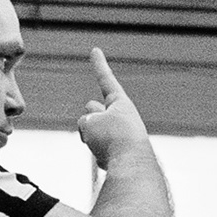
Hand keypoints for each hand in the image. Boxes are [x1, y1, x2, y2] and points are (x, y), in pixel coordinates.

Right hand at [76, 49, 150, 169]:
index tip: (95, 50)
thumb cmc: (113, 138)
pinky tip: (105, 158)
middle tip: (97, 117)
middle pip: (95, 110)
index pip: (105, 79)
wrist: (131, 166)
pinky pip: (96, 148)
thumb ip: (85, 121)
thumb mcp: (89, 122)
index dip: (98, 65)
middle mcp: (123, 117)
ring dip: (89, 136)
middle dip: (91, 114)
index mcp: (121, 103)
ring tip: (102, 144)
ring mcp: (121, 135)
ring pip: (91, 131)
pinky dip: (95, 152)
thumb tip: (90, 132)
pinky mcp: (119, 152)